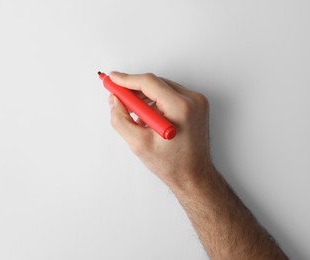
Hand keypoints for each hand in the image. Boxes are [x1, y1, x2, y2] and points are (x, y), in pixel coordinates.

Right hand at [108, 72, 212, 190]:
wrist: (193, 176)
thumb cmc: (172, 165)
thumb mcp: (138, 144)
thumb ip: (121, 119)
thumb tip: (114, 101)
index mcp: (181, 108)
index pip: (149, 82)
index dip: (127, 79)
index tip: (112, 78)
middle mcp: (193, 100)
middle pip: (156, 83)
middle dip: (134, 90)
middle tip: (117, 97)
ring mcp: (197, 102)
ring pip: (162, 88)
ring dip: (145, 98)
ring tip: (135, 117)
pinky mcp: (196, 106)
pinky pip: (170, 95)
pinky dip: (156, 103)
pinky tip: (148, 119)